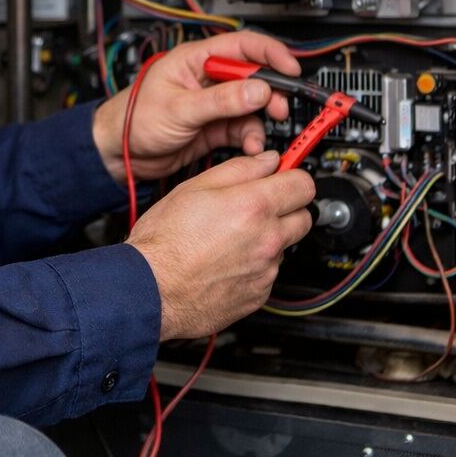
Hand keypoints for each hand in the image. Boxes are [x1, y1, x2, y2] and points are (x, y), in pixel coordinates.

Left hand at [91, 31, 300, 183]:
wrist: (119, 154)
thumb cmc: (134, 120)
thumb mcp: (179, 108)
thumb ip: (220, 100)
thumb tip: (258, 89)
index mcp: (196, 60)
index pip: (243, 46)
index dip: (271, 54)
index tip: (291, 69)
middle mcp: (208, 78)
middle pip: (254, 77)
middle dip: (272, 93)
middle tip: (280, 109)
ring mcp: (214, 103)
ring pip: (252, 106)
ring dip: (261, 121)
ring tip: (258, 138)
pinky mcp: (215, 127)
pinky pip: (244, 128)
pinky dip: (251, 139)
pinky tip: (250, 148)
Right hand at [126, 151, 315, 339]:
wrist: (151, 291)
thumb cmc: (164, 242)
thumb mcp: (193, 188)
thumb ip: (239, 169)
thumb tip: (267, 160)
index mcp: (254, 207)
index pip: (303, 184)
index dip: (292, 176)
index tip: (283, 177)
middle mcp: (267, 240)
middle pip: (304, 217)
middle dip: (286, 208)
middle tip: (258, 206)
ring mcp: (265, 271)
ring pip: (283, 246)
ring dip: (267, 239)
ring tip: (230, 239)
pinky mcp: (258, 295)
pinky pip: (268, 273)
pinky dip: (254, 266)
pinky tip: (225, 262)